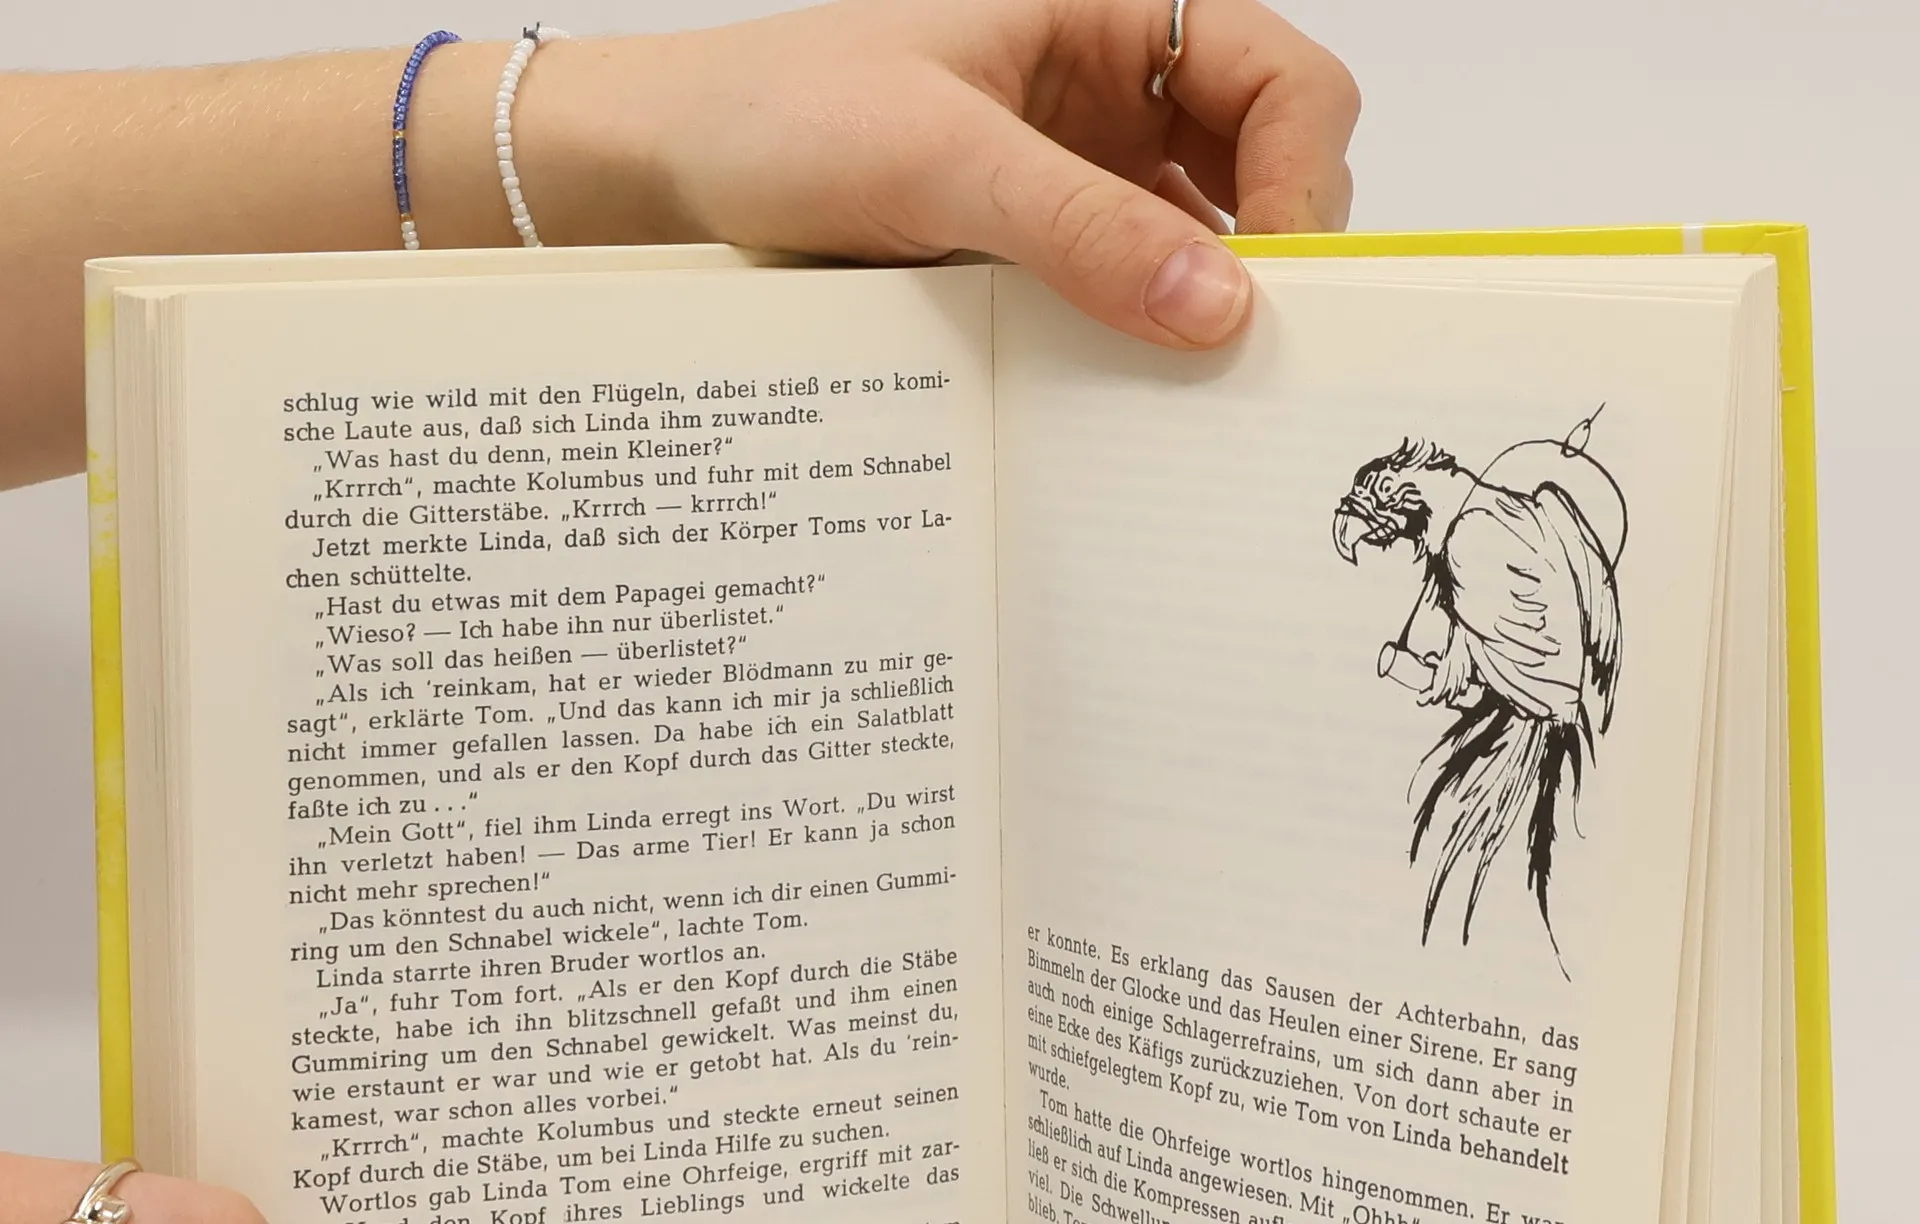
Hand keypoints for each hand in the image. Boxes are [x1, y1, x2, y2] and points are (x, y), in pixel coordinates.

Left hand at [525, 0, 1359, 348]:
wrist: (667, 179)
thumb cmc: (779, 118)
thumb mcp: (935, 159)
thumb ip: (1080, 226)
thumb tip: (1221, 308)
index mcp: (1110, 13)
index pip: (1280, 81)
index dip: (1302, 179)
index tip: (1272, 288)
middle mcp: (1113, 90)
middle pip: (1263, 166)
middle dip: (1272, 256)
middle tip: (1245, 356)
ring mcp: (1080, 174)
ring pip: (1202, 244)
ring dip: (1206, 313)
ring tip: (1192, 395)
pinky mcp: (1040, 249)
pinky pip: (1126, 295)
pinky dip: (1141, 344)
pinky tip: (1126, 397)